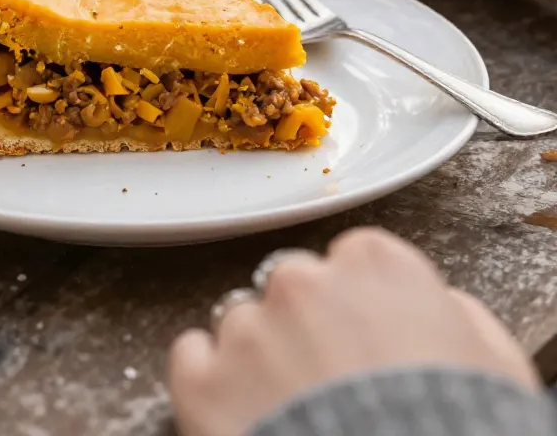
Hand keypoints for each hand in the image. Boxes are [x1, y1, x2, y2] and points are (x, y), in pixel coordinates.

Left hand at [169, 228, 538, 435]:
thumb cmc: (451, 423)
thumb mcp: (489, 360)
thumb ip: (450, 311)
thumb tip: (435, 305)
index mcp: (373, 264)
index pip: (353, 261)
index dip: (359, 304)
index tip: (364, 336)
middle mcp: (301, 281)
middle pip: (292, 286)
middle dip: (304, 324)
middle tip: (328, 378)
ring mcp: (247, 329)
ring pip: (240, 321)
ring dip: (258, 354)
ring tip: (287, 405)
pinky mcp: (203, 381)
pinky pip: (192, 356)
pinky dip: (209, 379)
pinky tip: (240, 409)